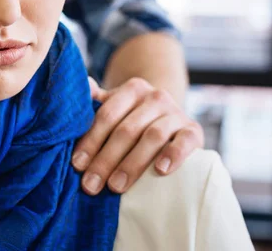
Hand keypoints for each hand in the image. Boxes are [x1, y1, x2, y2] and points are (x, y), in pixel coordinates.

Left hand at [73, 77, 203, 194]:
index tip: (77, 165)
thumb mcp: (115, 106)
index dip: (91, 141)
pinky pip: (185, 141)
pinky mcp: (194, 130)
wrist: (171, 118)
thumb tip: (84, 85)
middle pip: (126, 129)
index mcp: (132, 89)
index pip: (107, 115)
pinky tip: (160, 170)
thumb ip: (96, 101)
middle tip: (91, 184)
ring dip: (132, 163)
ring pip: (152, 136)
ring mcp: (176, 113)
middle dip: (106, 159)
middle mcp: (155, 97)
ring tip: (116, 186)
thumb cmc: (135, 117)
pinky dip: (173, 155)